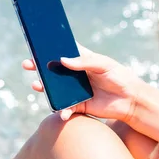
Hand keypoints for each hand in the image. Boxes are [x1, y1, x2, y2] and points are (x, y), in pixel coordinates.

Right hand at [22, 44, 143, 120]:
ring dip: (44, 88)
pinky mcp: (78, 106)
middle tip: (27, 64)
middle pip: (53, 71)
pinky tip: (61, 112)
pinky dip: (61, 111)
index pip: (62, 52)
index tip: (35, 46)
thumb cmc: (119, 77)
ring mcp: (75, 91)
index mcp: (81, 60)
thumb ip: (84, 62)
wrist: (130, 101)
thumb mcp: (104, 65)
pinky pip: (65, 108)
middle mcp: (75, 75)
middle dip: (38, 67)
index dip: (48, 49)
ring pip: (55, 89)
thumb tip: (62, 60)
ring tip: (36, 85)